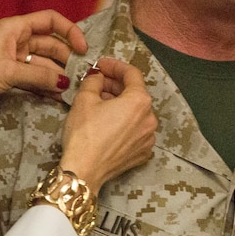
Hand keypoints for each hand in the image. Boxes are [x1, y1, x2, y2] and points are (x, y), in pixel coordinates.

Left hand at [0, 10, 87, 122]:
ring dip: (57, 75)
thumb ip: (39, 76)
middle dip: (66, 58)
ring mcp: (14, 59)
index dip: (70, 31)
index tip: (83, 48)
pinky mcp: (10, 76)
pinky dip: (46, 85)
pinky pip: (35, 78)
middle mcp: (16, 40)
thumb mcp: (8, 72)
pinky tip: (58, 96)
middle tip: (80, 75)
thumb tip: (65, 82)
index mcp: (13, 28)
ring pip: (44, 64)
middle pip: (50, 44)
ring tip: (72, 89)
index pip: (50, 20)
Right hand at [59, 58, 156, 190]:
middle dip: (116, 85)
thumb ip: (94, 81)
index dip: (115, 66)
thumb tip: (98, 76)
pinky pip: (135, 131)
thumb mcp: (84, 99)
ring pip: (136, 113)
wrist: (84, 170)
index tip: (100, 65)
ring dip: (120, 104)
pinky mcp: (143, 153)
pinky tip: (108, 123)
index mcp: (140, 101)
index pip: (132, 74)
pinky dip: (124, 123)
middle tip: (97, 82)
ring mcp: (149, 138)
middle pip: (135, 94)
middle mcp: (150, 118)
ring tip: (100, 102)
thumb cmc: (84, 133)